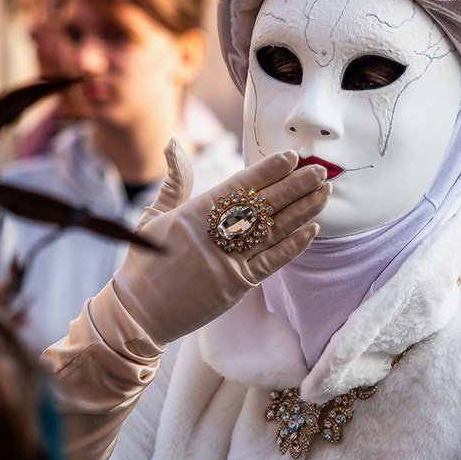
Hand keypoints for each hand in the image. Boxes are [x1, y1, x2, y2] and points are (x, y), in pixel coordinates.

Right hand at [42, 141, 328, 459]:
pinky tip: (312, 229)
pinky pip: (271, 262)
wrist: (136, 315)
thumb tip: (174, 144)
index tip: (291, 157)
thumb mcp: (155, 215)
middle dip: (295, 186)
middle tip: (320, 171)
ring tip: (324, 193)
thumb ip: (175, 180)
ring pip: (273, 230)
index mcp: (194, 212)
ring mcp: (225, 261)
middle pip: (263, 205)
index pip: (239, 185)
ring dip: (302, 210)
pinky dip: (293, 245)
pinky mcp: (234, 286)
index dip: (268, 170)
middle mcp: (212, 234)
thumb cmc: (145, 261)